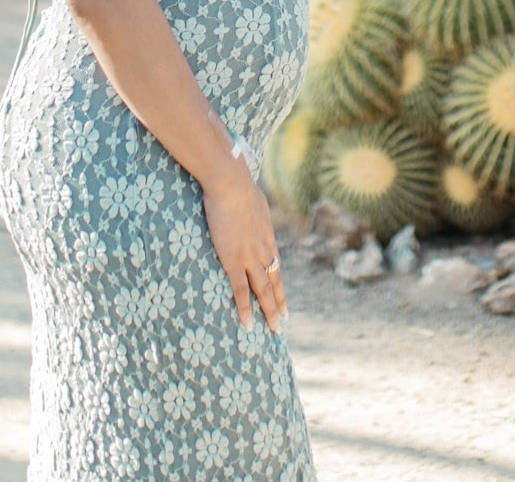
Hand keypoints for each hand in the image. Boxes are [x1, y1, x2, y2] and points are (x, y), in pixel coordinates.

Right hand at [202, 169, 286, 332]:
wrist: (231, 184)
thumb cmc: (238, 185)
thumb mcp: (254, 200)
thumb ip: (254, 211)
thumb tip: (251, 207)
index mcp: (268, 237)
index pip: (276, 267)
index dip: (280, 286)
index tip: (284, 301)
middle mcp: (264, 251)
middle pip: (275, 283)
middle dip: (279, 305)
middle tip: (283, 323)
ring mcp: (250, 257)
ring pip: (263, 291)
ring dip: (269, 311)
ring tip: (275, 330)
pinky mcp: (233, 260)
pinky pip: (240, 290)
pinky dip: (245, 308)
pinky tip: (248, 324)